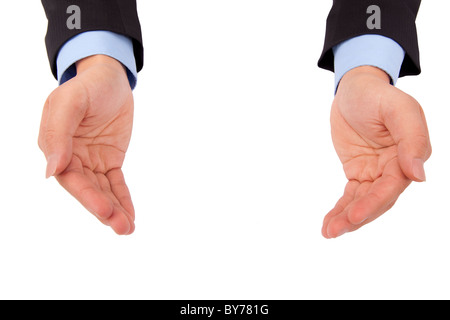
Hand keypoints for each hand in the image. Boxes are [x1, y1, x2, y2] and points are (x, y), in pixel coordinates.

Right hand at [38, 55, 134, 234]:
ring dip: (115, 209)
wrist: (109, 78)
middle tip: (122, 227)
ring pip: (102, 190)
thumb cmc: (87, 86)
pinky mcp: (109, 160)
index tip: (104, 210)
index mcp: (57, 146)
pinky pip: (116, 183)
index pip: (70, 178)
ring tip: (127, 228)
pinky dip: (123, 199)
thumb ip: (58, 134)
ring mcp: (91, 160)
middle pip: (87, 189)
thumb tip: (51, 171)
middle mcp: (73, 158)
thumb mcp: (71, 102)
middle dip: (104, 209)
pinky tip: (130, 215)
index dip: (87, 196)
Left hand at [322, 66, 431, 237]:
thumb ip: (412, 138)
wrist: (354, 89)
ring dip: (346, 218)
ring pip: (363, 201)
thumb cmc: (377, 96)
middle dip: (357, 216)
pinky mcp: (359, 172)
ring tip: (329, 232)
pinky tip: (329, 223)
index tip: (356, 215)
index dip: (374, 202)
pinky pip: (350, 194)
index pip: (392, 186)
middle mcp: (394, 168)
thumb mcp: (398, 109)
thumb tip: (418, 175)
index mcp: (408, 155)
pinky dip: (340, 209)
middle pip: (377, 199)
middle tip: (335, 230)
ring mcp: (375, 172)